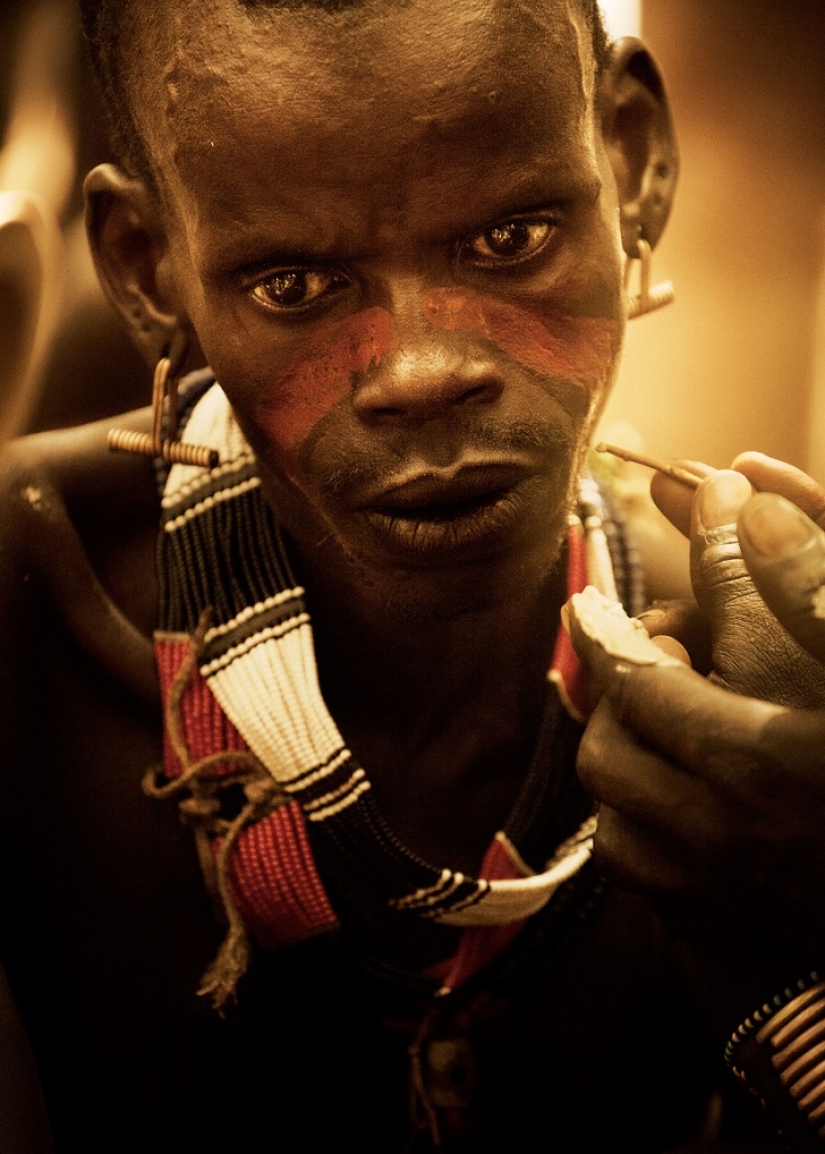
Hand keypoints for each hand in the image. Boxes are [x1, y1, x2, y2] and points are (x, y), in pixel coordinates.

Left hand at [567, 463, 824, 951]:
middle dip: (615, 705)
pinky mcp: (730, 934)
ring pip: (613, 825)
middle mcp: (723, 836)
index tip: (586, 610)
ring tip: (668, 736)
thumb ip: (798, 582)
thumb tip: (737, 497)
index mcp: (755, 757)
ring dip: (625, 771)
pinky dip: (645, 833)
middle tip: (655, 674)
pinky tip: (686, 802)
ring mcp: (723, 897)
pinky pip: (645, 882)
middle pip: (607, 754)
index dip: (604, 635)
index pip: (633, 681)